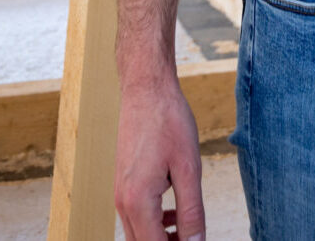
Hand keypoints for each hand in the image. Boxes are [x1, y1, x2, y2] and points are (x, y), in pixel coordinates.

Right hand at [114, 70, 204, 240]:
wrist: (146, 88)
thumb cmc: (168, 121)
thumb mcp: (188, 167)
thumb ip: (191, 211)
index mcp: (138, 201)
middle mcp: (123, 203)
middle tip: (194, 238)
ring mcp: (120, 194)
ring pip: (139, 234)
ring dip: (162, 239)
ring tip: (189, 232)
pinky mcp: (123, 184)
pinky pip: (136, 217)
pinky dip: (154, 224)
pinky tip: (175, 214)